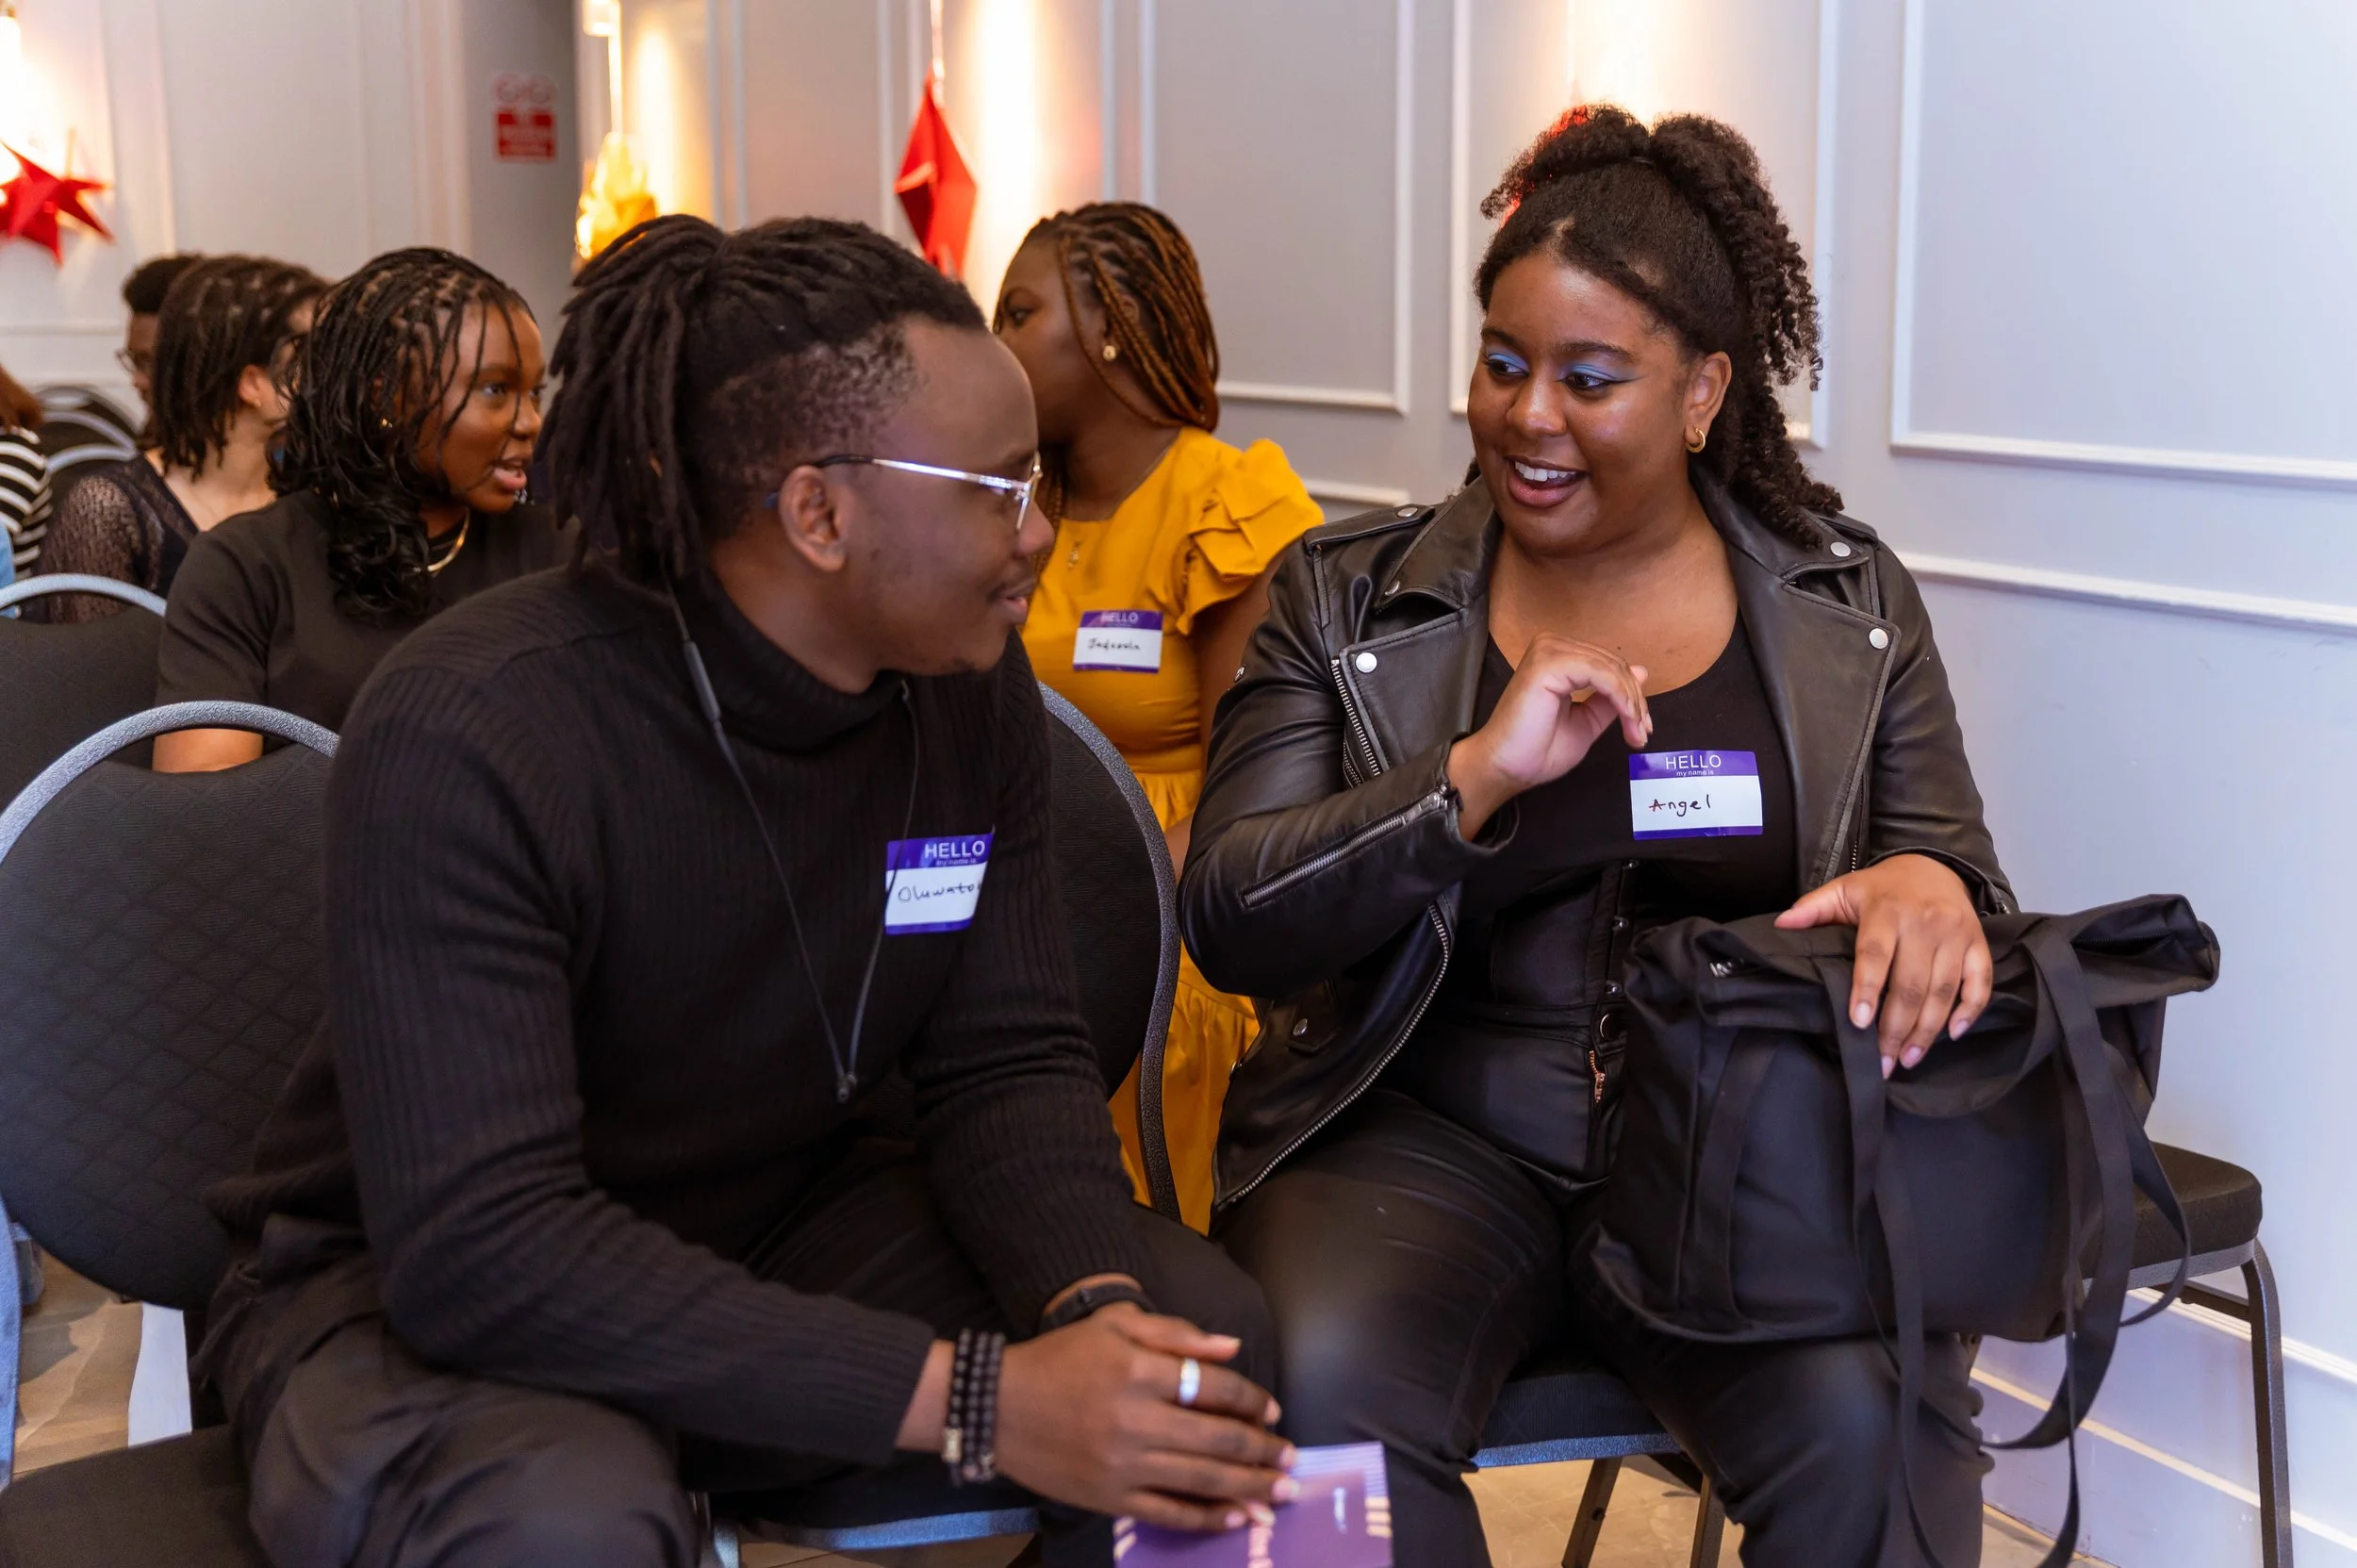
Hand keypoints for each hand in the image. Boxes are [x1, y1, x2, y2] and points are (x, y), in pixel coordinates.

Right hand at [996, 1304, 1293, 1531]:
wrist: (996, 1407)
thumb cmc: (1059, 1359)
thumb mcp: (1114, 1324)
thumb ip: (1175, 1333)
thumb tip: (1231, 1348)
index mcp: (1138, 1371)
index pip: (1213, 1387)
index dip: (1251, 1399)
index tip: (1271, 1411)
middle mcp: (1135, 1420)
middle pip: (1217, 1439)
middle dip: (1263, 1452)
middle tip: (1292, 1460)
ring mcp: (1123, 1466)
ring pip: (1201, 1480)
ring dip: (1249, 1488)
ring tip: (1281, 1493)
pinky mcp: (1109, 1498)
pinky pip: (1169, 1513)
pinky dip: (1207, 1518)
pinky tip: (1238, 1518)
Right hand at [1448, 634, 1652, 838]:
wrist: (1506, 767)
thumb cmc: (1536, 749)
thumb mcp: (1587, 721)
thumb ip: (1610, 698)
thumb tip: (1642, 672)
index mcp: (1559, 657)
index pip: (1609, 665)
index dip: (1632, 695)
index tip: (1642, 729)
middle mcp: (1552, 646)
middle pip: (1614, 664)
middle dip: (1635, 700)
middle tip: (1642, 734)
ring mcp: (1549, 651)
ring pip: (1611, 668)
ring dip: (1631, 702)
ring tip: (1636, 732)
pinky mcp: (1548, 663)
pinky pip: (1601, 674)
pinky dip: (1620, 697)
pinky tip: (1627, 719)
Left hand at [1775, 853, 1989, 1074]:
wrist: (1934, 866)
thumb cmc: (1882, 888)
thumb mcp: (1844, 889)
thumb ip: (1813, 908)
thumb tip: (1781, 926)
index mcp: (1886, 909)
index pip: (1875, 953)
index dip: (1867, 989)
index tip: (1859, 1022)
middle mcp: (1925, 921)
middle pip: (1911, 983)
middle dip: (1896, 1027)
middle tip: (1882, 1061)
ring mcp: (1956, 933)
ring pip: (1944, 990)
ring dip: (1927, 1030)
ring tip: (1908, 1058)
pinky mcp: (1978, 943)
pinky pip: (1980, 981)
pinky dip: (1970, 1010)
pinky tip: (1952, 1034)